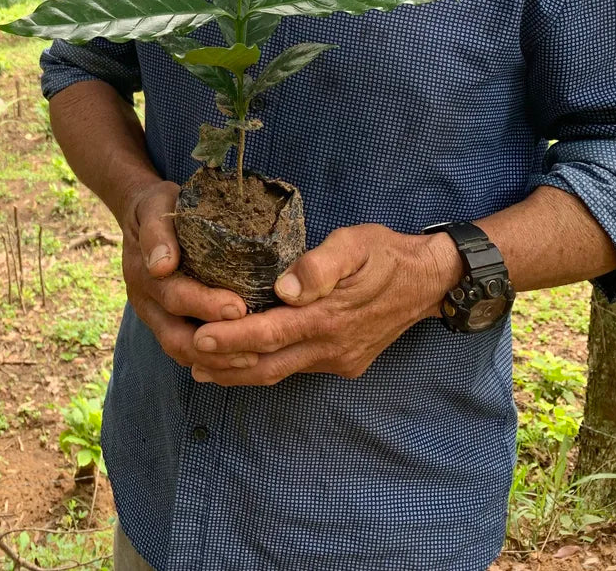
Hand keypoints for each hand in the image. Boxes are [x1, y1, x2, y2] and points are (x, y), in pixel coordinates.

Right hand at [119, 180, 248, 369]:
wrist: (145, 214)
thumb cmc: (159, 206)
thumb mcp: (155, 205)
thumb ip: (157, 231)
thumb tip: (162, 265)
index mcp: (143, 271)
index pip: (173, 296)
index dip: (205, 305)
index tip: (238, 307)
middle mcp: (146, 300)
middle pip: (175, 335)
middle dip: (215, 342)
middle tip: (253, 343)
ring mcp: (154, 316)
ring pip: (180, 350)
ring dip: (214, 360)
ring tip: (252, 359)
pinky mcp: (166, 323)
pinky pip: (185, 352)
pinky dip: (210, 361)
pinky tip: (239, 360)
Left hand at [185, 224, 461, 385]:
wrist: (429, 282)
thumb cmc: (386, 253)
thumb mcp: (357, 243)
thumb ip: (322, 264)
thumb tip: (286, 286)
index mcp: (329, 316)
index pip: (270, 332)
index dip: (232, 338)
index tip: (199, 337)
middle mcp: (330, 346)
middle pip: (268, 363)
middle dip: (225, 362)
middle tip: (186, 353)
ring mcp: (337, 359)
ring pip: (280, 373)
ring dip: (241, 372)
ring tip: (202, 366)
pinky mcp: (343, 363)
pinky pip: (296, 369)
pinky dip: (266, 368)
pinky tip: (245, 361)